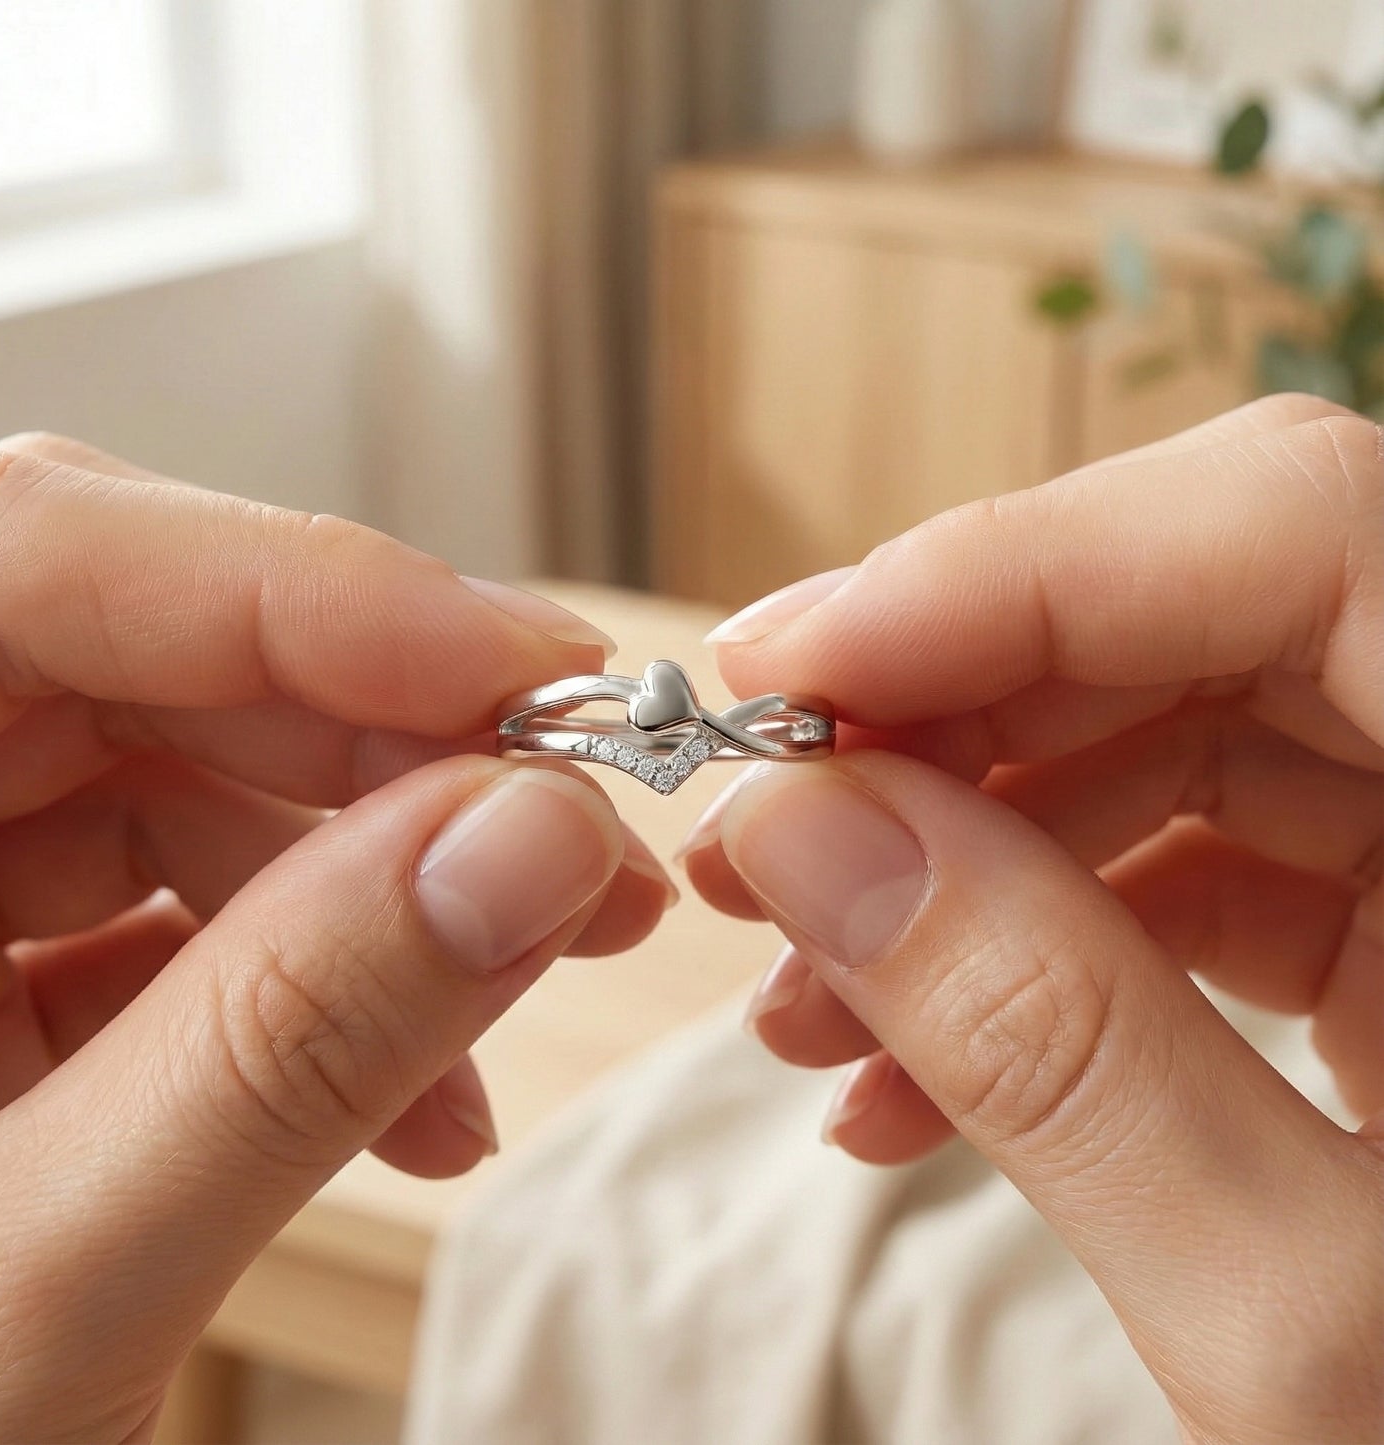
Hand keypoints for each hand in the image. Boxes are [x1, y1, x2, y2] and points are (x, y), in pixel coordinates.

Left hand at [0, 435, 672, 1441]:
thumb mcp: (22, 1294)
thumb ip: (281, 1048)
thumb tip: (532, 841)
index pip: (23, 559)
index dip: (304, 591)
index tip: (531, 676)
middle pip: (144, 661)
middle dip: (394, 748)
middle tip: (575, 837)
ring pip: (190, 777)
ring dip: (387, 882)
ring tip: (520, 987)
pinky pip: (181, 901)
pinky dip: (326, 978)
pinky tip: (416, 1093)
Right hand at [681, 396, 1383, 1443]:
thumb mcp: (1303, 1315)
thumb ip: (1056, 1049)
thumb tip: (808, 839)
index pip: (1300, 530)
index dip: (1014, 568)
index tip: (789, 672)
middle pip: (1194, 613)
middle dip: (938, 716)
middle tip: (758, 824)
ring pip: (1159, 733)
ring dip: (950, 851)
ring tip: (803, 995)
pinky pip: (1179, 855)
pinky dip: (1022, 941)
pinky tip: (903, 1069)